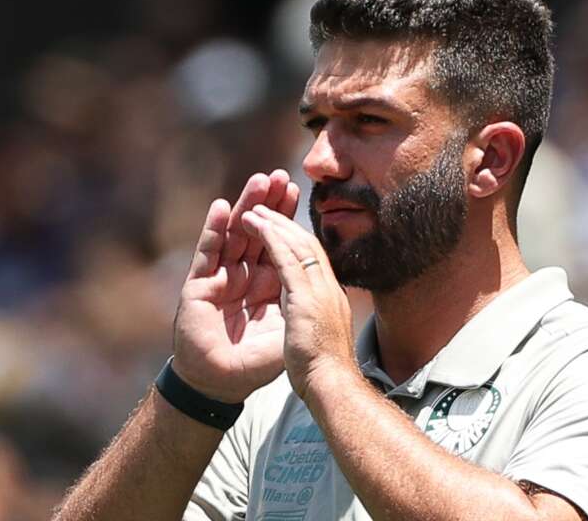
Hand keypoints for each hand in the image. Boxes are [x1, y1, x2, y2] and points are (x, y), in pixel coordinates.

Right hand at [172, 170, 299, 402]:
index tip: (296, 190)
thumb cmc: (256, 363)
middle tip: (280, 175)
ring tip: (257, 181)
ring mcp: (220, 278)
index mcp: (267, 284)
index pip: (278, 243)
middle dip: (269, 203)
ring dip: (245, 206)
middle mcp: (243, 275)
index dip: (286, 218)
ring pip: (234, 234)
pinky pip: (207, 252)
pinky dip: (213, 229)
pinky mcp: (198, 286)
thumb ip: (299, 301)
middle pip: (258, 231)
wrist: (223, 385)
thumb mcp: (288, 328)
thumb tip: (321, 278)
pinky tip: (220, 207)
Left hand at [241, 204, 355, 398]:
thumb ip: (315, 322)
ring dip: (275, 222)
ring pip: (297, 242)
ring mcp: (320, 288)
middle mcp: (328, 287)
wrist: (332, 386)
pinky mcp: (305, 295)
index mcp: (331, 297)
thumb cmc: (325, 372)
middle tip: (270, 202)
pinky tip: (255, 223)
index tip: (281, 225)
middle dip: (287, 219)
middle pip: (307, 242)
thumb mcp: (320, 338)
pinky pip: (285, 256)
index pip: (314, 257)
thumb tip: (310, 320)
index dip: (296, 238)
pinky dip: (270, 236)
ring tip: (255, 207)